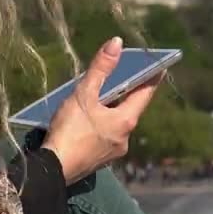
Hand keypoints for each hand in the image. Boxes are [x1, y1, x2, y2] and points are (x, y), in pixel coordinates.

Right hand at [41, 37, 163, 184]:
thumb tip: (117, 43)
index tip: (159, 66)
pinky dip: (99, 126)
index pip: (145, 94)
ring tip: (95, 100)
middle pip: (129, 110)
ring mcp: (113, 153)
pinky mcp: (99, 161)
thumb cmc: (70, 130)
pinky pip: (104, 137)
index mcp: (126, 121)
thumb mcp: (84, 94)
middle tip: (119, 79)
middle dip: (124, 95)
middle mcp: (125, 138)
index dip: (151, 78)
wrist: (52, 170)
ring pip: (115, 125)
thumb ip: (100, 68)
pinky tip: (84, 123)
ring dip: (109, 112)